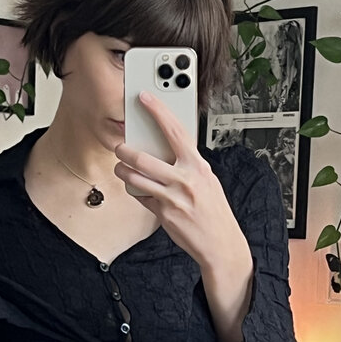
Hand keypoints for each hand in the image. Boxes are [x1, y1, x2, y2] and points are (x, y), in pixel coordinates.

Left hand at [113, 91, 246, 270]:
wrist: (220, 243)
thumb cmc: (214, 211)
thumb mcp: (207, 180)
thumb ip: (188, 165)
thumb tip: (167, 151)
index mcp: (198, 166)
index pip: (175, 131)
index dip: (158, 112)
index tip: (145, 99)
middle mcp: (184, 179)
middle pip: (144, 158)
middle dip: (125, 151)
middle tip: (120, 148)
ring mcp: (172, 198)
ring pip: (135, 178)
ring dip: (122, 172)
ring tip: (120, 169)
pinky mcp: (163, 214)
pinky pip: (141, 197)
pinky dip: (134, 191)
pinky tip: (135, 188)